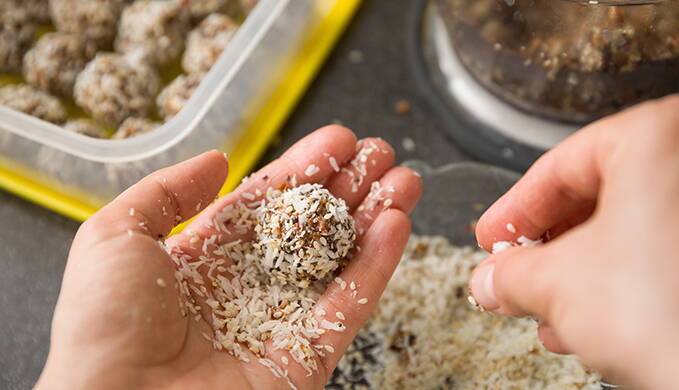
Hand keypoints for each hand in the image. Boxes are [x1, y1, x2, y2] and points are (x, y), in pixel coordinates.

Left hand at [35, 126, 422, 389]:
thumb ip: (166, 192)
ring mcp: (283, 320)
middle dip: (350, 186)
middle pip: (314, 226)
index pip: (270, 202)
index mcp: (207, 256)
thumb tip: (217, 160)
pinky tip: (398, 223)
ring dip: (377, 217)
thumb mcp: (113, 236)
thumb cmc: (103, 325)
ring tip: (405, 177)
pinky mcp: (309, 354)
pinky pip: (351, 303)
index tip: (339, 140)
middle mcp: (251, 285)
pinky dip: (378, 264)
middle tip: (381, 152)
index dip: (307, 168)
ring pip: (342, 259)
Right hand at [469, 96, 678, 389]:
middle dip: (549, 249)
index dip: (512, 212)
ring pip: (633, 229)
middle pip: (598, 197)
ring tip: (548, 312)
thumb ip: (513, 274)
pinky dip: (625, 282)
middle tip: (515, 277)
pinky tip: (593, 322)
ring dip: (582, 273)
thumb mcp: (558, 284)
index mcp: (660, 134)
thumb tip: (494, 279)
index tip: (491, 239)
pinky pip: (670, 254)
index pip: (558, 167)